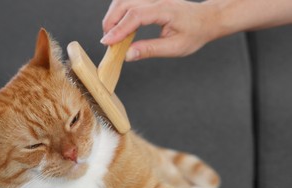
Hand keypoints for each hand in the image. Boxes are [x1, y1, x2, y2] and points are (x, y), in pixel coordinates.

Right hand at [101, 0, 217, 60]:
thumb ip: (150, 50)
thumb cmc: (194, 33)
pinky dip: (118, 12)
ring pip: (122, 0)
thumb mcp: (175, 47)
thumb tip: (128, 55)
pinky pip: (128, 1)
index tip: (107, 43)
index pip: (135, 15)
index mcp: (165, 10)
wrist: (206, 19)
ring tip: (112, 36)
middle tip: (108, 43)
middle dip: (110, 23)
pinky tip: (119, 26)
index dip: (119, 29)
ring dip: (112, 16)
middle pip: (124, 3)